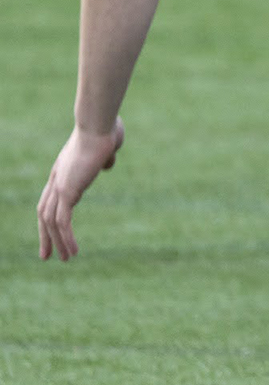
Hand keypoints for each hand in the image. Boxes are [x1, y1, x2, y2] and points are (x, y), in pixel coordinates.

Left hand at [38, 120, 123, 260]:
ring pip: (50, 221)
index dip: (50, 216)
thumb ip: (106, 157)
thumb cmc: (106, 130)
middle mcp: (57, 180)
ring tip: (65, 259)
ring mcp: (60, 186)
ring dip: (56, 242)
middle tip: (47, 256)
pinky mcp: (67, 191)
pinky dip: (65, 238)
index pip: (50, 199)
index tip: (55, 231)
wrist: (98, 125)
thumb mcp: (108, 146)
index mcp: (64, 170)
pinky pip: (61, 221)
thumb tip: (107, 163)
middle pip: (43, 213)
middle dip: (45, 236)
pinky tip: (73, 250)